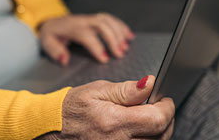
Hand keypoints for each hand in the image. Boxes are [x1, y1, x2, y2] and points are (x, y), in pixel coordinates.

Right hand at [37, 76, 174, 138]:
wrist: (51, 128)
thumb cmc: (71, 108)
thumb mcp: (98, 90)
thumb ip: (127, 90)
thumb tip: (150, 84)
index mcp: (114, 122)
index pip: (157, 119)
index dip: (167, 107)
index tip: (164, 98)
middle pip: (161, 136)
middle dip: (165, 119)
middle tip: (157, 105)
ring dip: (158, 131)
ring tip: (147, 117)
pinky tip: (139, 130)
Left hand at [39, 13, 134, 65]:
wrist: (51, 22)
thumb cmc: (51, 35)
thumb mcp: (47, 44)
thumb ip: (55, 52)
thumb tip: (64, 60)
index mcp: (72, 28)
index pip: (87, 36)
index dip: (97, 47)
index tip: (105, 59)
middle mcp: (83, 21)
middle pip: (102, 25)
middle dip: (113, 39)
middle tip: (120, 54)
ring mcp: (91, 18)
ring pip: (108, 21)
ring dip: (119, 33)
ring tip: (125, 48)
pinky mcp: (96, 19)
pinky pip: (111, 19)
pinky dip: (121, 26)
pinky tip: (129, 36)